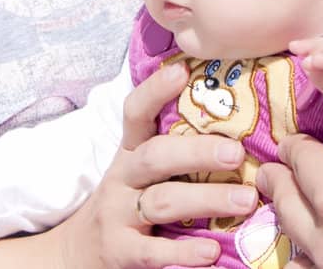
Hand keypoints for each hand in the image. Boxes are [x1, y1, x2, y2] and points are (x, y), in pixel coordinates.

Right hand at [54, 59, 257, 268]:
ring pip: (161, 202)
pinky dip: (183, 253)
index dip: (155, 91)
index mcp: (129, 152)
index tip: (182, 72)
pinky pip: (152, 252)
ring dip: (206, 199)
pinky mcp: (120, 252)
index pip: (135, 114)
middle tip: (236, 152)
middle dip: (197, 151)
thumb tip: (234, 123)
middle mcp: (121, 178)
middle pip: (155, 156)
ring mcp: (117, 215)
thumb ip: (173, 148)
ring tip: (245, 200)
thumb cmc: (126, 202)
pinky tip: (211, 252)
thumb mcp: (138, 171)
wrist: (77, 253)